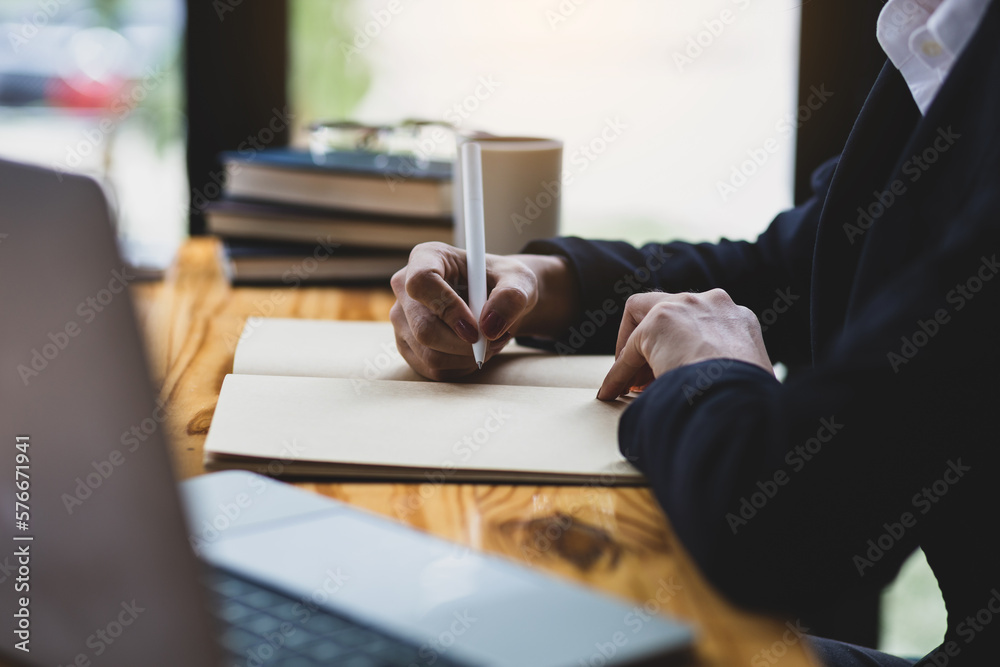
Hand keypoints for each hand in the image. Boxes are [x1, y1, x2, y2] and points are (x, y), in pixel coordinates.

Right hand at [390, 242, 542, 380]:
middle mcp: (405, 287)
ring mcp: (403, 319)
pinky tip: (475, 351)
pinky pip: (433, 369)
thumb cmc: (504, 282)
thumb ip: (512, 297)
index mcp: (427, 257)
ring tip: (490, 342)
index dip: (448, 309)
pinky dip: (461, 366)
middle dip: (465, 344)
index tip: (476, 328)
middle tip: (494, 340)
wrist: (497, 301)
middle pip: (423, 327)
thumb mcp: (519, 281)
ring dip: (468, 356)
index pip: (421, 282)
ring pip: (429, 354)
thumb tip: (490, 326)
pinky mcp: (408, 345)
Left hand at [597, 290, 772, 400]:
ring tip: (629, 385)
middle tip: (646, 379)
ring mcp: (687, 306)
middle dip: (654, 343)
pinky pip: (629, 350)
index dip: (681, 349)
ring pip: (642, 316)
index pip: (701, 324)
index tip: (671, 374)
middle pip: (670, 312)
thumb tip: (728, 401)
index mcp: (739, 320)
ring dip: (633, 352)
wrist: (741, 398)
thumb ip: (733, 373)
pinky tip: (614, 392)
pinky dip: (619, 372)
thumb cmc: (750, 401)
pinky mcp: (660, 321)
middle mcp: (714, 304)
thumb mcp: (753, 381)